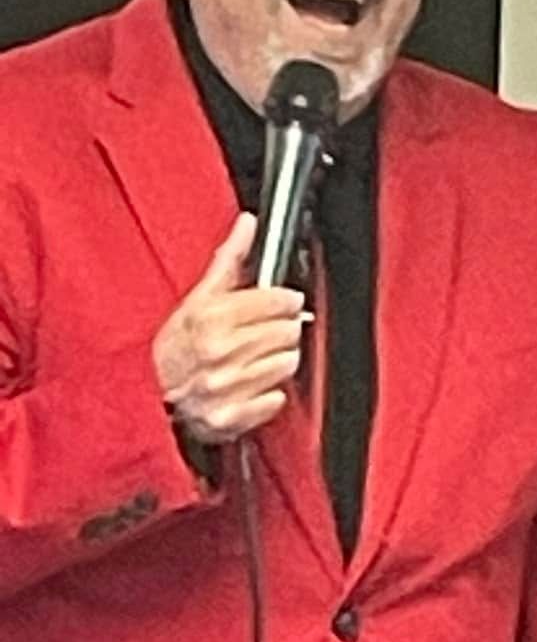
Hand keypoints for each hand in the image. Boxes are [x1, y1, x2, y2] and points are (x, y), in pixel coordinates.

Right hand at [153, 211, 306, 445]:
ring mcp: (226, 386)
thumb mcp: (196, 297)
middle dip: (282, 330)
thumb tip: (248, 224)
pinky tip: (250, 386)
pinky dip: (269, 395)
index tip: (285, 302)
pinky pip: (275, 400)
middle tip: (267, 333)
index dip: (285, 300)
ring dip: (278, 361)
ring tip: (256, 359)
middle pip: (287, 332)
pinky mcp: (230, 417)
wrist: (144, 397)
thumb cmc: (171, 347)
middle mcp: (219, 351)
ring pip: (286, 365)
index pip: (276, 301)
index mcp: (210, 317)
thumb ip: (228, 260)